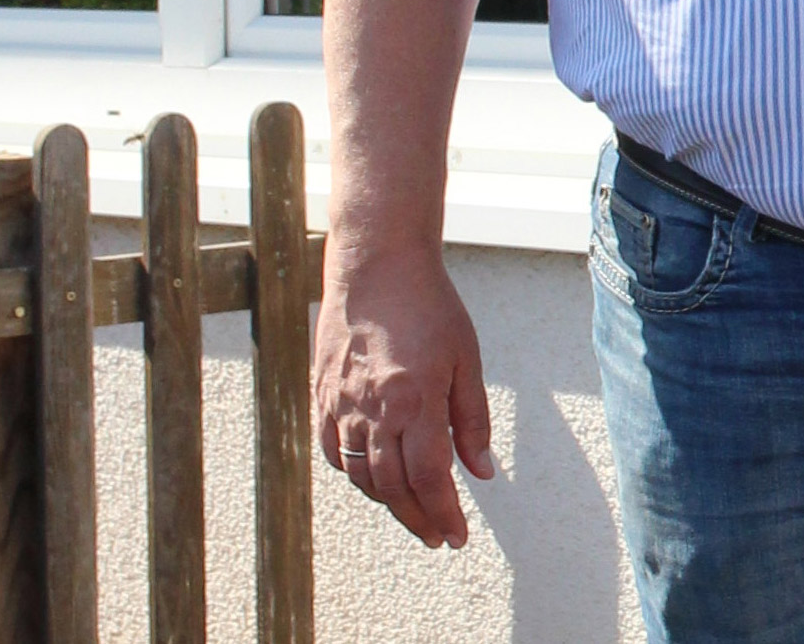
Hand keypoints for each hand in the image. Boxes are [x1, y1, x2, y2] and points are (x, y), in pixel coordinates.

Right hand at [314, 239, 495, 548]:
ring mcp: (341, 406)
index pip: (429, 479)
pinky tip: (375, 478)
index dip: (443, 513)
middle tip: (439, 537)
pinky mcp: (321, 397)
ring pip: (360, 476)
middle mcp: (373, 411)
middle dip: (418, 519)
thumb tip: (482, 472)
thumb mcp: (466, 359)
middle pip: (392, 488)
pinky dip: (355, 474)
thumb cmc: (430, 307)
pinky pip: (333, 452)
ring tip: (414, 512)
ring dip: (388, 502)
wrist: (376, 266)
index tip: (457, 537)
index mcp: (415, 401)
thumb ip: (472, 419)